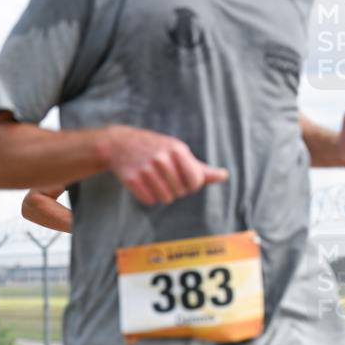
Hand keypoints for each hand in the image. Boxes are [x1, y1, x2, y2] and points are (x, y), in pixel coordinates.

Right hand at [100, 126, 228, 204]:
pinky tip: (143, 184)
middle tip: (165, 178)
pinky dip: (148, 196)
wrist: (120, 144)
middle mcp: (161, 158)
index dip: (191, 185)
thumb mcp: (178, 152)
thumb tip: (224, 176)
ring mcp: (145, 169)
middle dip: (175, 189)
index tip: (184, 180)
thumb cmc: (156, 149)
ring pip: (164, 198)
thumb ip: (201, 168)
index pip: (195, 181)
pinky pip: (148, 200)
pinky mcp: (131, 179)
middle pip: (180, 192)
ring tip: (155, 181)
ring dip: (162, 195)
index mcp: (177, 150)